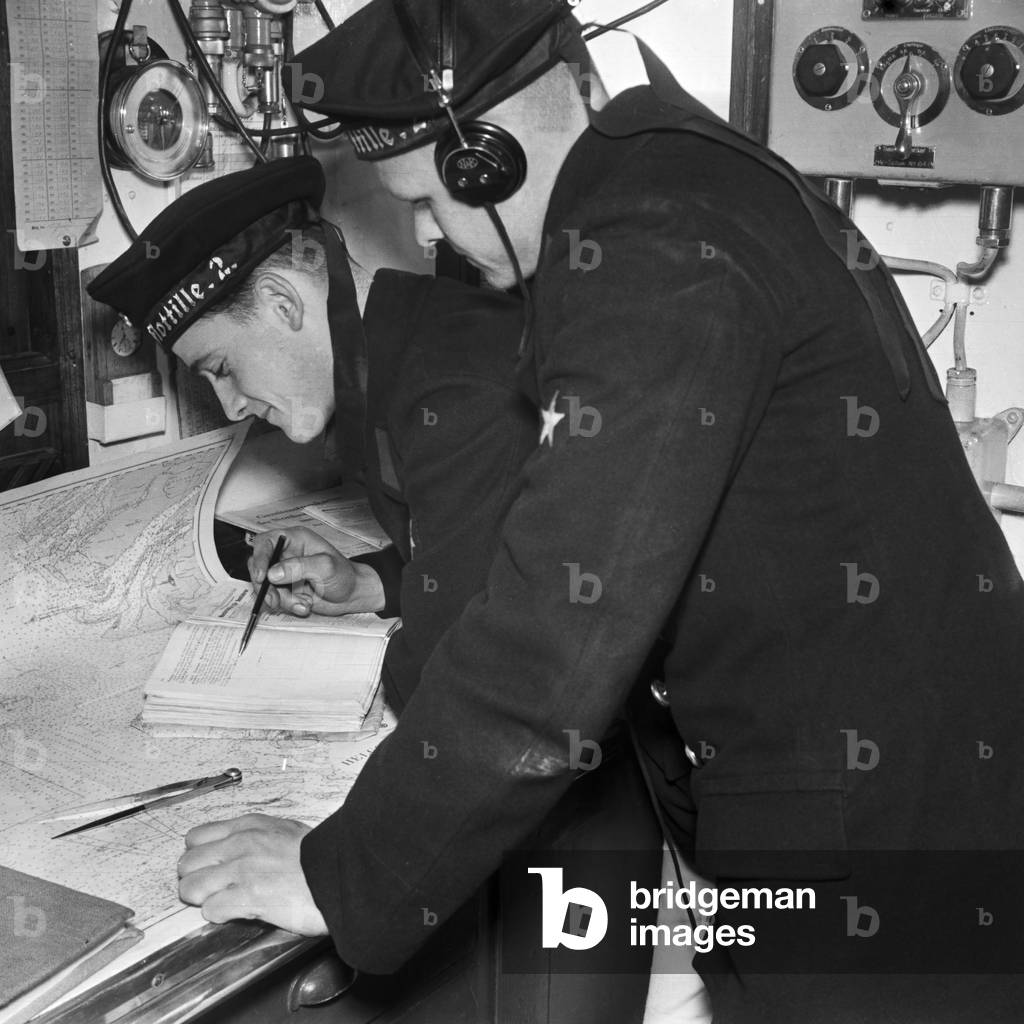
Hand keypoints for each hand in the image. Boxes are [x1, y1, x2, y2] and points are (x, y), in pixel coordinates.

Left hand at [177, 813, 328, 935]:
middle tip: (213, 888)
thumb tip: (238, 848)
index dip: (199, 856)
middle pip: (186, 865)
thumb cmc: (318, 855)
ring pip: (191, 888)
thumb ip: (256, 836)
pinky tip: (236, 911)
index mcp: (248, 826)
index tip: (208, 866)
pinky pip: (211, 910)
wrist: (337, 872)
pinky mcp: (246, 897)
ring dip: (204, 899)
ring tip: (222, 901)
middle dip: (196, 879)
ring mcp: (241, 871)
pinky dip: (220, 915)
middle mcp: (239, 845)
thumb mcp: (284, 830)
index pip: (195, 838)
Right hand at [248, 527, 383, 615]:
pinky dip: (287, 605)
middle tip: (276, 599)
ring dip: (281, 599)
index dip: (259, 558)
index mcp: (295, 539)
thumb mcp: (325, 567)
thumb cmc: (344, 575)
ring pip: (266, 586)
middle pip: (259, 566)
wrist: (352, 595)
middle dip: (266, 586)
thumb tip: (272, 573)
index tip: (261, 577)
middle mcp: (287, 554)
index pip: (266, 542)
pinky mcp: (286, 588)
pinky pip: (275, 598)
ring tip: (304, 603)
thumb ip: (299, 567)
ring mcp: (285, 572)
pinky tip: (305, 605)